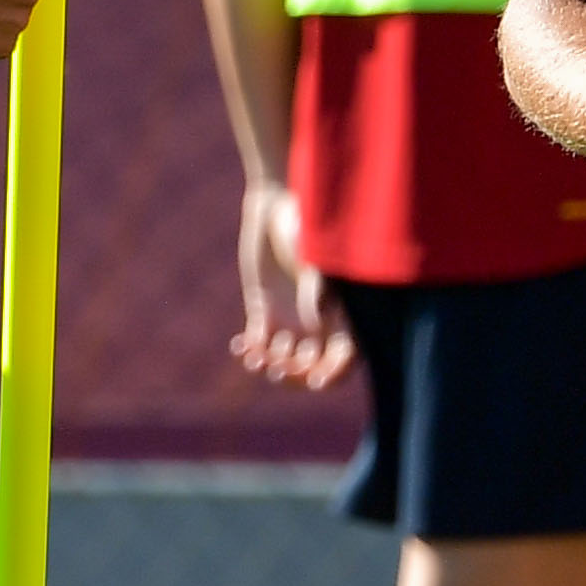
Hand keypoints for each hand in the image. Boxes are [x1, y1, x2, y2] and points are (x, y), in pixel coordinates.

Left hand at [231, 178, 352, 388]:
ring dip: (271, 366)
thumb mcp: (317, 255)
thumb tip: (317, 323)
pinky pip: (258, 342)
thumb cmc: (308, 225)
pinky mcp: (264, 310)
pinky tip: (240, 347)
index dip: (334, 373)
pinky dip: (250, 350)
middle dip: (297, 375)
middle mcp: (317, 322)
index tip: (316, 381)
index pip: (345, 357)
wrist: (276, 204)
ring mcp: (290, 319)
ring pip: (283, 360)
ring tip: (256, 357)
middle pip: (312, 367)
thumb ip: (319, 288)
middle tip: (279, 369)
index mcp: (341, 313)